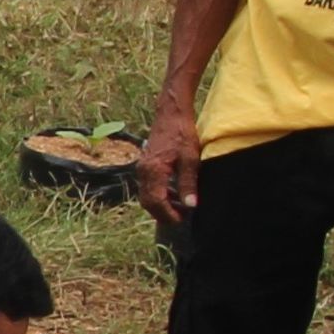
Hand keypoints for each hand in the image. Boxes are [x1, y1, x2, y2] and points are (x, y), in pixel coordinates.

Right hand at [134, 110, 200, 228]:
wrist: (171, 113)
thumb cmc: (182, 132)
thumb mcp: (190, 159)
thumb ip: (188, 183)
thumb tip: (190, 205)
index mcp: (153, 171)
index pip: (156, 202)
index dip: (168, 214)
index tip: (181, 220)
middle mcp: (144, 171)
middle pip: (148, 202)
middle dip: (163, 213)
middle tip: (180, 217)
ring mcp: (143, 167)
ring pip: (147, 195)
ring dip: (161, 204)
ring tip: (180, 206)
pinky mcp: (145, 164)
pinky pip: (148, 185)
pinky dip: (159, 193)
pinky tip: (174, 192)